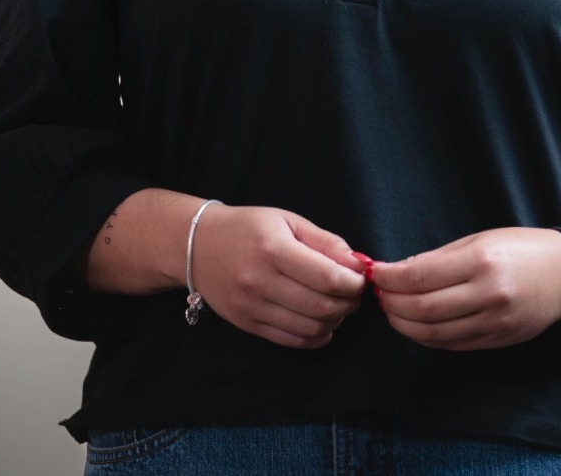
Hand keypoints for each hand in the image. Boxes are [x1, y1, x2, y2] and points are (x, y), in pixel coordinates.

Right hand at [190, 205, 366, 348]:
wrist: (199, 246)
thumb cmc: (249, 227)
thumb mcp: (287, 221)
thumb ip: (325, 242)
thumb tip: (358, 264)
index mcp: (274, 250)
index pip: (327, 277)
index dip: (353, 282)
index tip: (361, 278)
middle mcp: (260, 282)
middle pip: (321, 306)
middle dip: (349, 303)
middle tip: (354, 293)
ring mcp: (252, 307)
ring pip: (310, 327)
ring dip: (335, 321)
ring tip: (338, 306)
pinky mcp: (248, 325)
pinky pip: (292, 341)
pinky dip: (316, 336)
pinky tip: (323, 323)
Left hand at [370, 227, 560, 350]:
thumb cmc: (520, 248)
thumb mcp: (479, 239)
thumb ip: (438, 257)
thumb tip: (398, 271)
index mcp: (481, 261)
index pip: (420, 276)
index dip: (390, 279)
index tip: (374, 273)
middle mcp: (488, 294)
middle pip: (423, 309)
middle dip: (392, 303)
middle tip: (377, 294)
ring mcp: (494, 322)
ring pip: (434, 333)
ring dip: (404, 324)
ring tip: (391, 311)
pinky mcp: (498, 341)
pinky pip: (452, 344)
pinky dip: (426, 337)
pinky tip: (414, 325)